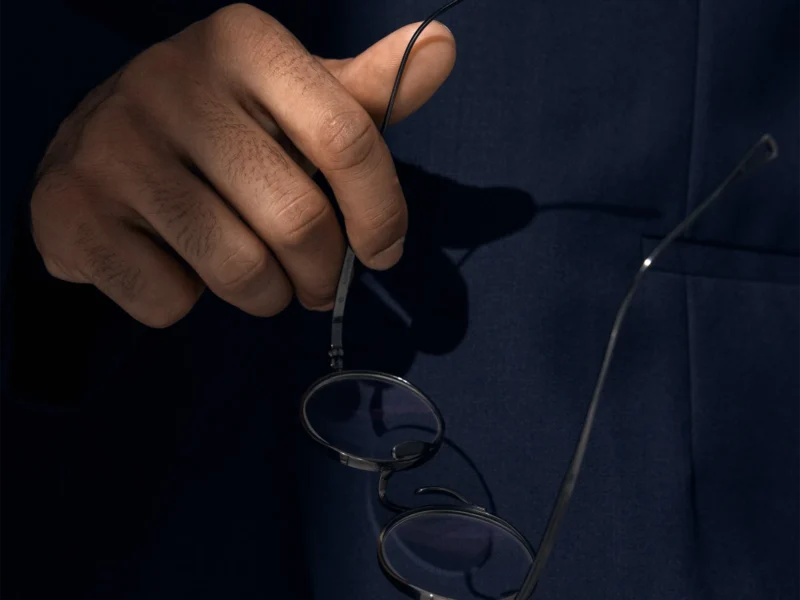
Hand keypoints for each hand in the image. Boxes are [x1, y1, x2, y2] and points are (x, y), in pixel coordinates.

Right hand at [31, 3, 455, 326]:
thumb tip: (443, 47)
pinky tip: (176, 265)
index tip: (384, 252)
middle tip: (316, 283)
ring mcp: (114, 146)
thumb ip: (364, 94)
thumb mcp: (293, 101)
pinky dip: (189, 304)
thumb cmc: (223, 130)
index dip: (380, 213)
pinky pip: (170, 302)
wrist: (98, 147)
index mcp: (243, 44)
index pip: (347, 139)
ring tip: (257, 279)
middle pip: (298, 220)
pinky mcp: (70, 212)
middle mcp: (170, 81)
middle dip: (321, 274)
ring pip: (239, 271)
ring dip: (266, 296)